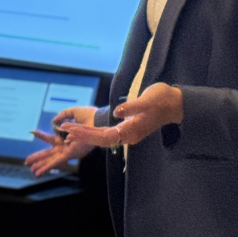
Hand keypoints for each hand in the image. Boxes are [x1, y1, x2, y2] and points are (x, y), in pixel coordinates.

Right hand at [25, 106, 97, 176]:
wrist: (98, 120)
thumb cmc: (89, 116)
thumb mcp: (73, 113)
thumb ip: (62, 116)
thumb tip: (53, 122)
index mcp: (67, 136)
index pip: (52, 138)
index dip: (42, 136)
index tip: (32, 132)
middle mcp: (67, 145)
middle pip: (50, 153)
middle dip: (39, 158)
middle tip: (27, 162)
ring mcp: (69, 150)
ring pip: (52, 160)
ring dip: (41, 165)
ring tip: (31, 170)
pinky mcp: (71, 154)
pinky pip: (57, 162)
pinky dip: (47, 167)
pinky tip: (39, 171)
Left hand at [63, 83, 183, 147]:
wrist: (174, 102)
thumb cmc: (162, 99)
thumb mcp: (147, 100)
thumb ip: (132, 107)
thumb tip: (116, 113)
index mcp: (132, 131)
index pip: (104, 136)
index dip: (86, 134)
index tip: (71, 131)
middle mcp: (129, 135)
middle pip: (101, 139)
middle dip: (82, 135)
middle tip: (63, 129)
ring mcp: (129, 132)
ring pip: (103, 137)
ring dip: (86, 134)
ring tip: (69, 130)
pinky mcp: (129, 127)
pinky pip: (108, 133)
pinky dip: (95, 131)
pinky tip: (86, 129)